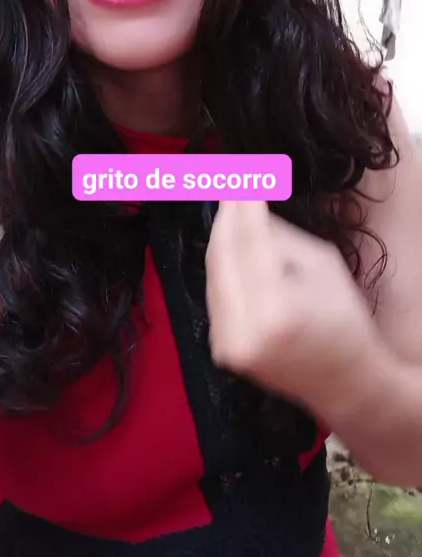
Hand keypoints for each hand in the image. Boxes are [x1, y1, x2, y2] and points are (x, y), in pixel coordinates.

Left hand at [205, 201, 373, 409]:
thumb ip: (279, 236)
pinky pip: (215, 294)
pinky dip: (222, 267)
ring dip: (220, 238)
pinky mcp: (221, 349)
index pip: (249, 241)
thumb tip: (245, 207)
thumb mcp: (322, 265)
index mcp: (277, 310)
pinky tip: (229, 244)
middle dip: (224, 216)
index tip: (239, 174)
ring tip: (229, 207)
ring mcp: (228, 344)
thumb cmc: (344, 319)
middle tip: (228, 183)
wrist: (344, 382)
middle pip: (221, 256)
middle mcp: (244, 331)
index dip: (242, 204)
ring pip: (212, 274)